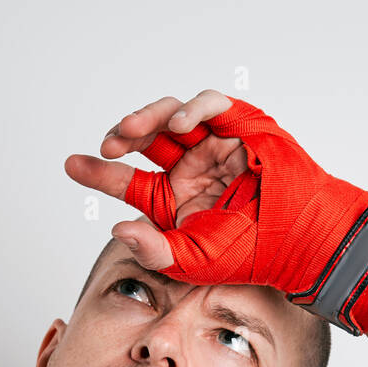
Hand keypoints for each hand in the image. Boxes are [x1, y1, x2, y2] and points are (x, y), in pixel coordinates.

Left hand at [64, 89, 250, 272]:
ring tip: (130, 131)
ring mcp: (211, 143)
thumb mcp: (191, 261)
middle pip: (144, 139)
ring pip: (170, 115)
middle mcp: (187, 167)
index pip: (127, 180)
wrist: (295, 240)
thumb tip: (116, 229)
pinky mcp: (238, 124)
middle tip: (108, 145)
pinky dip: (192, 109)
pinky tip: (176, 126)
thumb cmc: (247, 253)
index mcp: (171, 198)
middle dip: (122, 136)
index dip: (98, 171)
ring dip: (147, 118)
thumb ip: (153, 250)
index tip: (72, 164)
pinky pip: (210, 105)